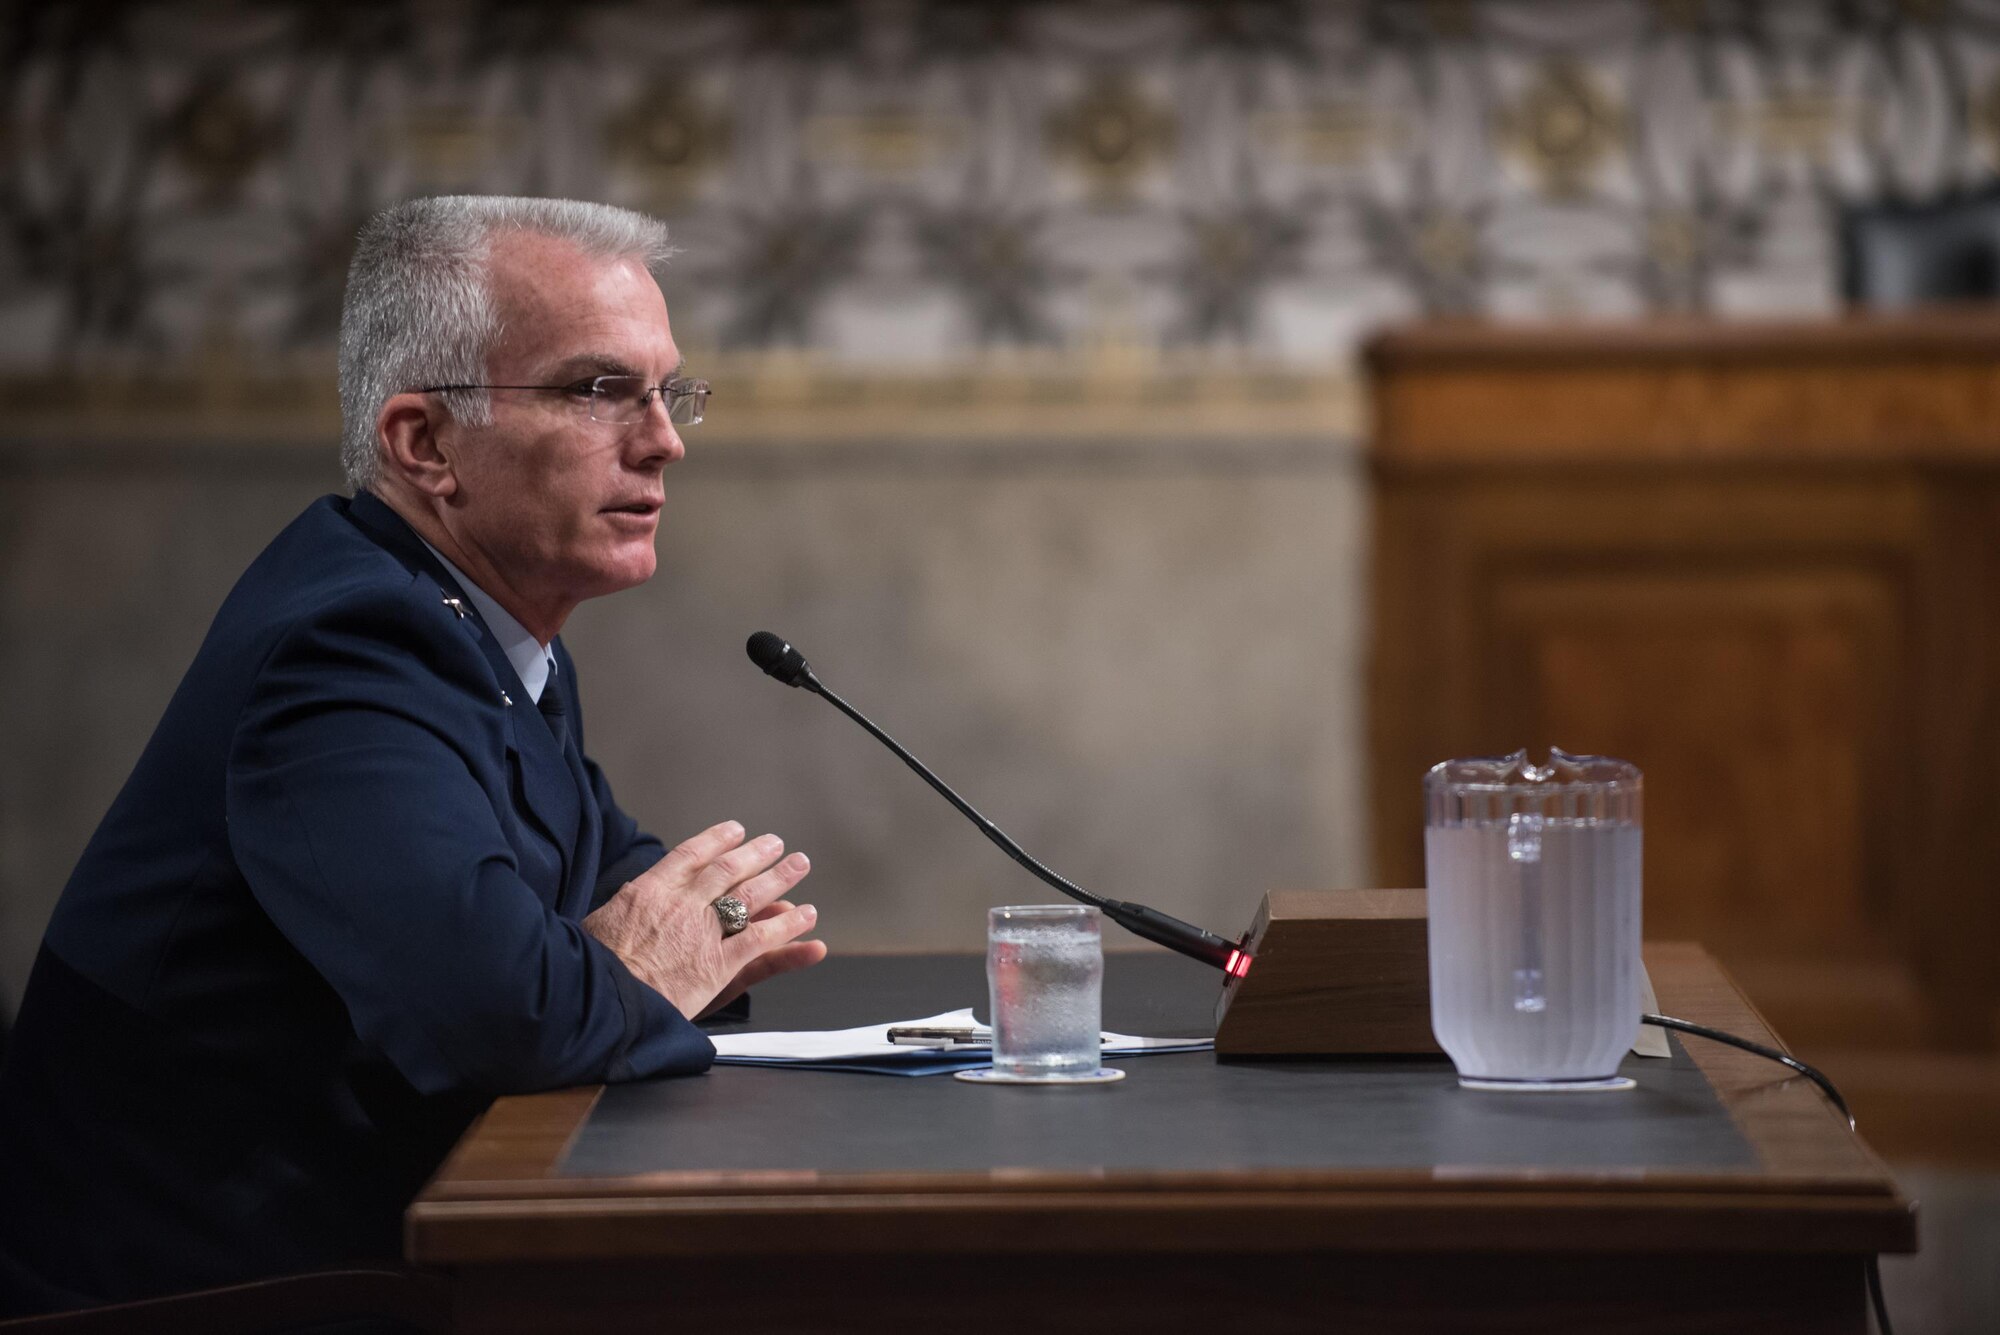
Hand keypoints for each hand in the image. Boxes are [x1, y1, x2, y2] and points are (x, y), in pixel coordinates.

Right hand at [582, 820, 825, 1018]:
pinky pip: (761, 939)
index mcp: (649, 891)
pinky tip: (806, 916)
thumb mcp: (595, 925)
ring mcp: (702, 932)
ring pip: (750, 896)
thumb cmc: (591, 968)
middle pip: (727, 870)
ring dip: (779, 877)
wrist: (599, 1001)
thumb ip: (621, 910)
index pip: (689, 855)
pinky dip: (787, 925)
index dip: (716, 840)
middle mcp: (682, 904)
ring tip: (798, 864)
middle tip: (775, 843)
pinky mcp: (718, 964)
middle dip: (755, 854)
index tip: (734, 830)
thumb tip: (624, 900)